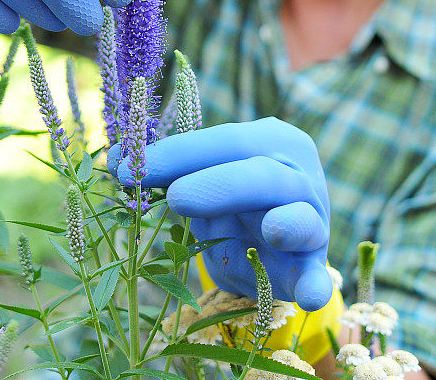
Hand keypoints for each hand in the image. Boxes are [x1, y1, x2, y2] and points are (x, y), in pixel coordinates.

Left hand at [110, 117, 332, 310]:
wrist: (267, 245)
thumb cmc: (227, 199)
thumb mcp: (198, 180)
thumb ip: (167, 169)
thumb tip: (116, 159)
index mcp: (266, 140)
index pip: (223, 140)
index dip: (176, 153)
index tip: (128, 167)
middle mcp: (293, 174)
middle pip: (260, 173)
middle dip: (218, 183)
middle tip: (176, 197)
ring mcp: (311, 219)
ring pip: (299, 216)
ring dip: (286, 223)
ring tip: (272, 230)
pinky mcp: (313, 265)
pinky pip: (319, 276)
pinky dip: (317, 285)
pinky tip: (310, 296)